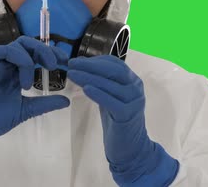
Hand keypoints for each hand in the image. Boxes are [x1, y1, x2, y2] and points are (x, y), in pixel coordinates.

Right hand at [0, 36, 69, 176]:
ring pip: (20, 44)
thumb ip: (45, 104)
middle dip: (47, 51)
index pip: (37, 56)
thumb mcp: (25, 110)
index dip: (53, 56)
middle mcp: (9, 63)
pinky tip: (23, 80)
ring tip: (35, 80)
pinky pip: (5, 50)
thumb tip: (67, 101)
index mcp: (18, 72)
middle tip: (58, 63)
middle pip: (31, 45)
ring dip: (33, 58)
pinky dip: (19, 59)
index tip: (67, 64)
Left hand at [67, 55, 178, 186]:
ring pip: (111, 85)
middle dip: (91, 66)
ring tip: (72, 74)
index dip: (95, 61)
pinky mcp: (128, 114)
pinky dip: (98, 94)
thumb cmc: (117, 119)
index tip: (76, 60)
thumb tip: (81, 64)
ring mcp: (134, 101)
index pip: (114, 63)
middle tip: (71, 64)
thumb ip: (100, 81)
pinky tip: (85, 89)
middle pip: (114, 71)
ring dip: (89, 77)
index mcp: (132, 80)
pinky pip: (112, 102)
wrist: (130, 147)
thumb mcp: (109, 95)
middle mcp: (136, 87)